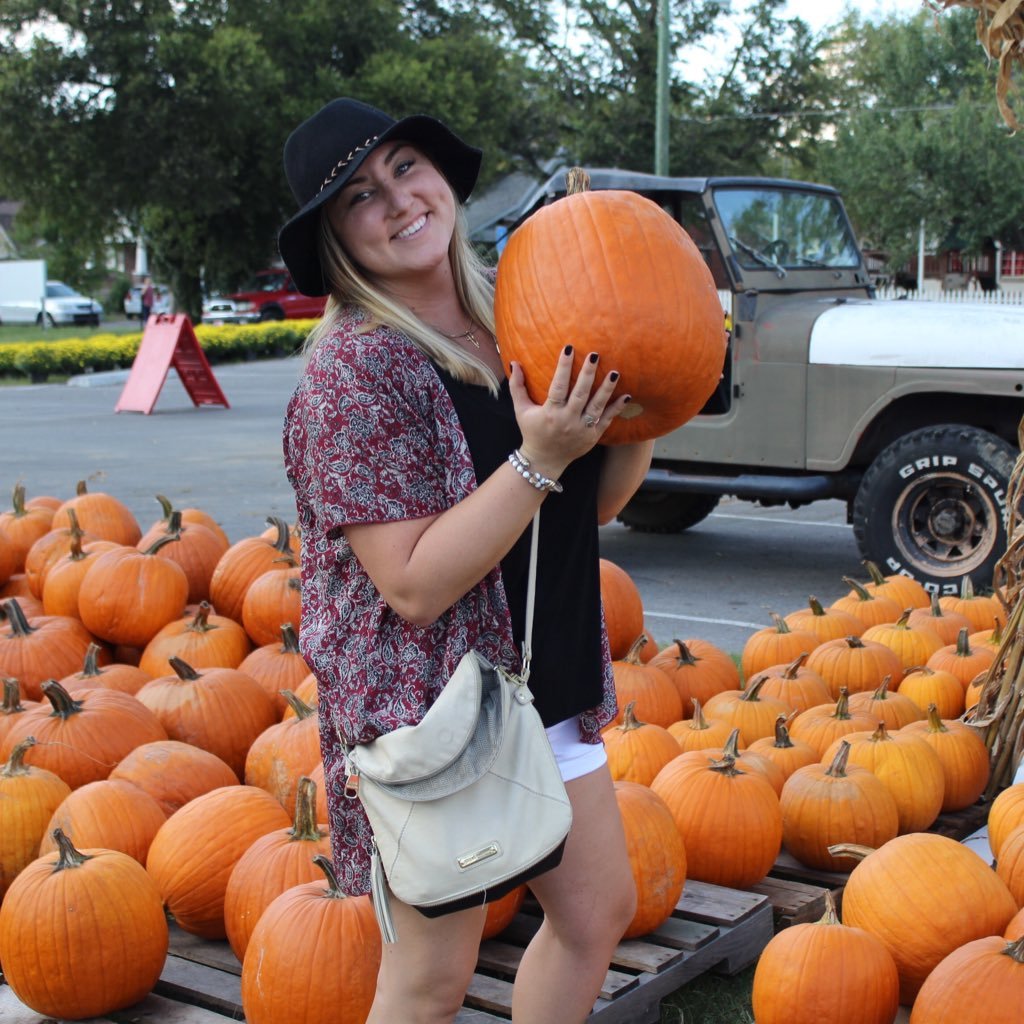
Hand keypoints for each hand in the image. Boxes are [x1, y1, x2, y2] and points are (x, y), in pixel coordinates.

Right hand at [508, 346, 631, 477]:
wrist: (544, 461)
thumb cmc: (532, 431)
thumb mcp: (521, 410)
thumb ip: (517, 386)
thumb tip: (514, 363)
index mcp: (551, 412)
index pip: (558, 386)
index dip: (564, 367)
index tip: (569, 349)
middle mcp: (567, 420)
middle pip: (580, 394)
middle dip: (588, 374)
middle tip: (595, 355)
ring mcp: (582, 429)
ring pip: (597, 406)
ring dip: (607, 389)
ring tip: (615, 372)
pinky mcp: (592, 436)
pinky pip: (607, 420)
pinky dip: (616, 408)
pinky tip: (626, 395)